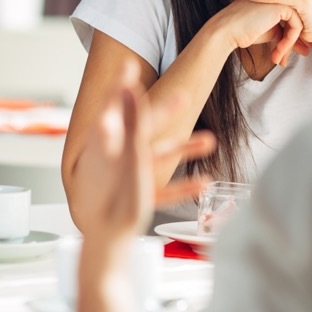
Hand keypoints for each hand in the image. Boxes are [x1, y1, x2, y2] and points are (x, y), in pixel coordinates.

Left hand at [76, 60, 215, 244]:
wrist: (101, 247)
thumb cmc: (111, 201)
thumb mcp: (127, 152)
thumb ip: (129, 119)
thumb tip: (126, 86)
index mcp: (106, 140)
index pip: (116, 103)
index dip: (124, 83)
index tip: (130, 64)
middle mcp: (114, 156)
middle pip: (142, 128)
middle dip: (166, 114)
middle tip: (185, 97)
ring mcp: (124, 178)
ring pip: (157, 157)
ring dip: (183, 149)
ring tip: (210, 142)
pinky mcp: (134, 198)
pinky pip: (160, 187)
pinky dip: (180, 184)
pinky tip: (204, 183)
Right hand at [212, 0, 305, 66]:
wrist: (226, 30)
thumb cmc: (244, 32)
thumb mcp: (270, 33)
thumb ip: (286, 34)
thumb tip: (305, 49)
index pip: (294, 17)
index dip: (294, 37)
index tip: (291, 53)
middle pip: (299, 19)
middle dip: (297, 41)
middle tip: (291, 58)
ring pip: (300, 23)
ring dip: (290, 45)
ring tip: (279, 59)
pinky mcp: (282, 5)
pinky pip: (296, 26)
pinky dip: (289, 42)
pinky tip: (278, 53)